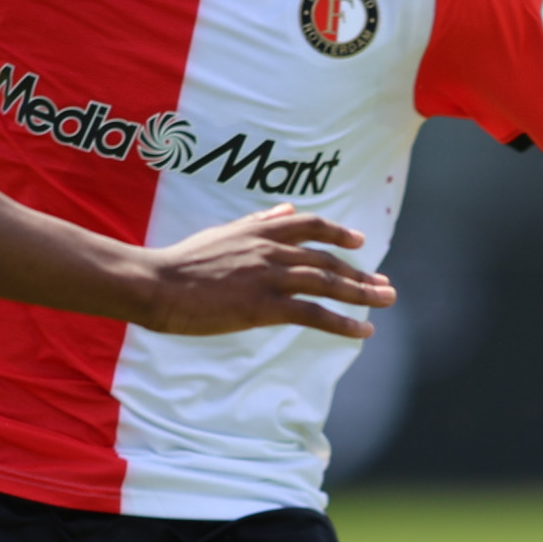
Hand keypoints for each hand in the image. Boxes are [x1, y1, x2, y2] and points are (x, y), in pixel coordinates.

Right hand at [138, 207, 397, 338]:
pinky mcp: (264, 306)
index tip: (359, 241)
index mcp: (259, 230)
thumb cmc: (182, 262)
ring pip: (327, 283)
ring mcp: (269, 277)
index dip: (338, 233)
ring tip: (385, 301)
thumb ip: (257, 222)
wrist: (157, 283)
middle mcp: (270, 249)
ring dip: (362, 293)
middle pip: (327, 259)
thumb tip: (285, 209)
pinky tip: (361, 331)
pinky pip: (313, 314)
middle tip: (385, 285)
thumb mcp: (222, 232)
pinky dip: (342, 323)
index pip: (310, 225)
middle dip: (361, 272)